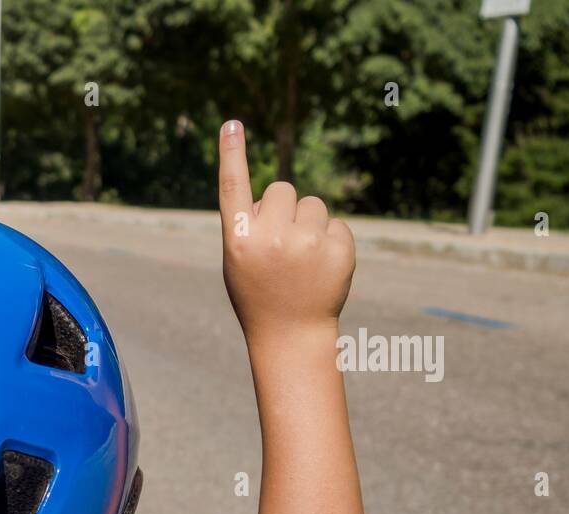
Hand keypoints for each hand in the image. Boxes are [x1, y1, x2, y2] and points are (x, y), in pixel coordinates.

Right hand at [217, 120, 354, 345]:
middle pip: (283, 190)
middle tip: (282, 245)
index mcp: (238, 240)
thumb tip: (280, 194)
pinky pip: (336, 225)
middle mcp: (269, 237)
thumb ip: (251, 225)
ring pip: (313, 204)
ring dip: (310, 224)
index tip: (232, 124)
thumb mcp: (239, 261)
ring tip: (302, 260)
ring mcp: (305, 243)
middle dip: (285, 209)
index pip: (233, 187)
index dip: (232, 154)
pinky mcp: (336, 249)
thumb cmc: (259, 294)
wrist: (290, 334)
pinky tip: (320, 268)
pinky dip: (331, 242)